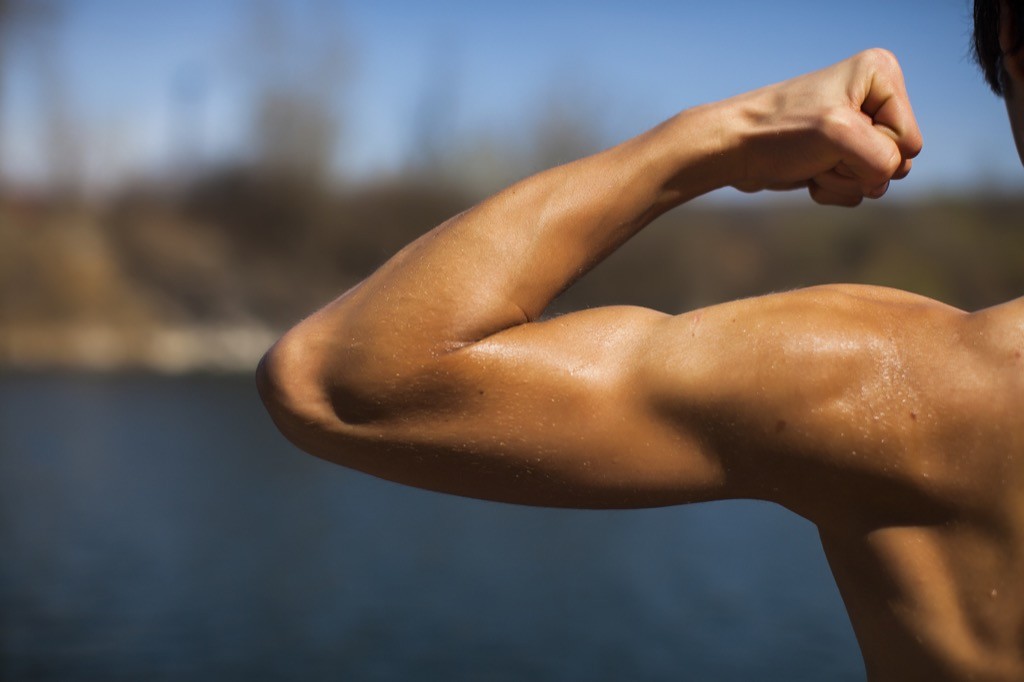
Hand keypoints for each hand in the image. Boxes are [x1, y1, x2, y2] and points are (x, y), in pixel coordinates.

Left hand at [728, 49, 922, 205]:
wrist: (733, 149)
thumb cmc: (780, 132)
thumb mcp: (841, 136)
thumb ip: (885, 159)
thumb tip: (882, 183)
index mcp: (881, 75)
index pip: (908, 140)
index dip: (871, 150)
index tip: (832, 137)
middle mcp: (872, 97)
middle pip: (897, 161)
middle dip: (857, 169)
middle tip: (821, 154)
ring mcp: (857, 127)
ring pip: (877, 179)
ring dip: (841, 181)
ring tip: (811, 162)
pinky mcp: (839, 154)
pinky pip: (857, 188)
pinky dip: (831, 189)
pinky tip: (807, 174)